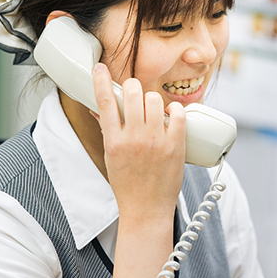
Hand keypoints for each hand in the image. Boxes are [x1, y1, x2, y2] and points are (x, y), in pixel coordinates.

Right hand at [93, 63, 185, 221]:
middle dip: (133, 89)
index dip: (101, 81)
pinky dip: (175, 110)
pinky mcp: (176, 145)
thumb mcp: (110, 157)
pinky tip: (171, 115)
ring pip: (154, 99)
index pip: (104, 102)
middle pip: (132, 93)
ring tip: (154, 111)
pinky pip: (178, 113)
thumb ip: (107, 130)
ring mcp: (156, 141)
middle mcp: (134, 138)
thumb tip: (98, 110)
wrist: (146, 209)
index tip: (100, 68)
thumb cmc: (127, 185)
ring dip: (153, 100)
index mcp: (114, 141)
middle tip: (136, 97)